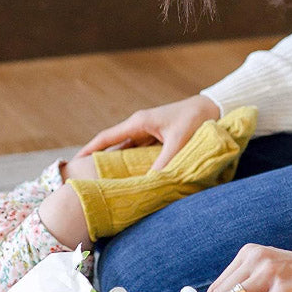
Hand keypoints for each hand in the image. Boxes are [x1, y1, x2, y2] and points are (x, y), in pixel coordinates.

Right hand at [74, 94, 220, 170]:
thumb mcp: (180, 142)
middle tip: (86, 178)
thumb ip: (164, 162)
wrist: (217, 107)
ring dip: (118, 166)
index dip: (90, 150)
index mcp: (140, 122)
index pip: (107, 137)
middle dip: (101, 161)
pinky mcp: (159, 140)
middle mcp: (141, 127)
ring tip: (105, 183)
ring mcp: (150, 133)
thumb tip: (149, 183)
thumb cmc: (198, 119)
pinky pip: (141, 156)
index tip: (74, 162)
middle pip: (114, 146)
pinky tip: (131, 180)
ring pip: (127, 153)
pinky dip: (135, 167)